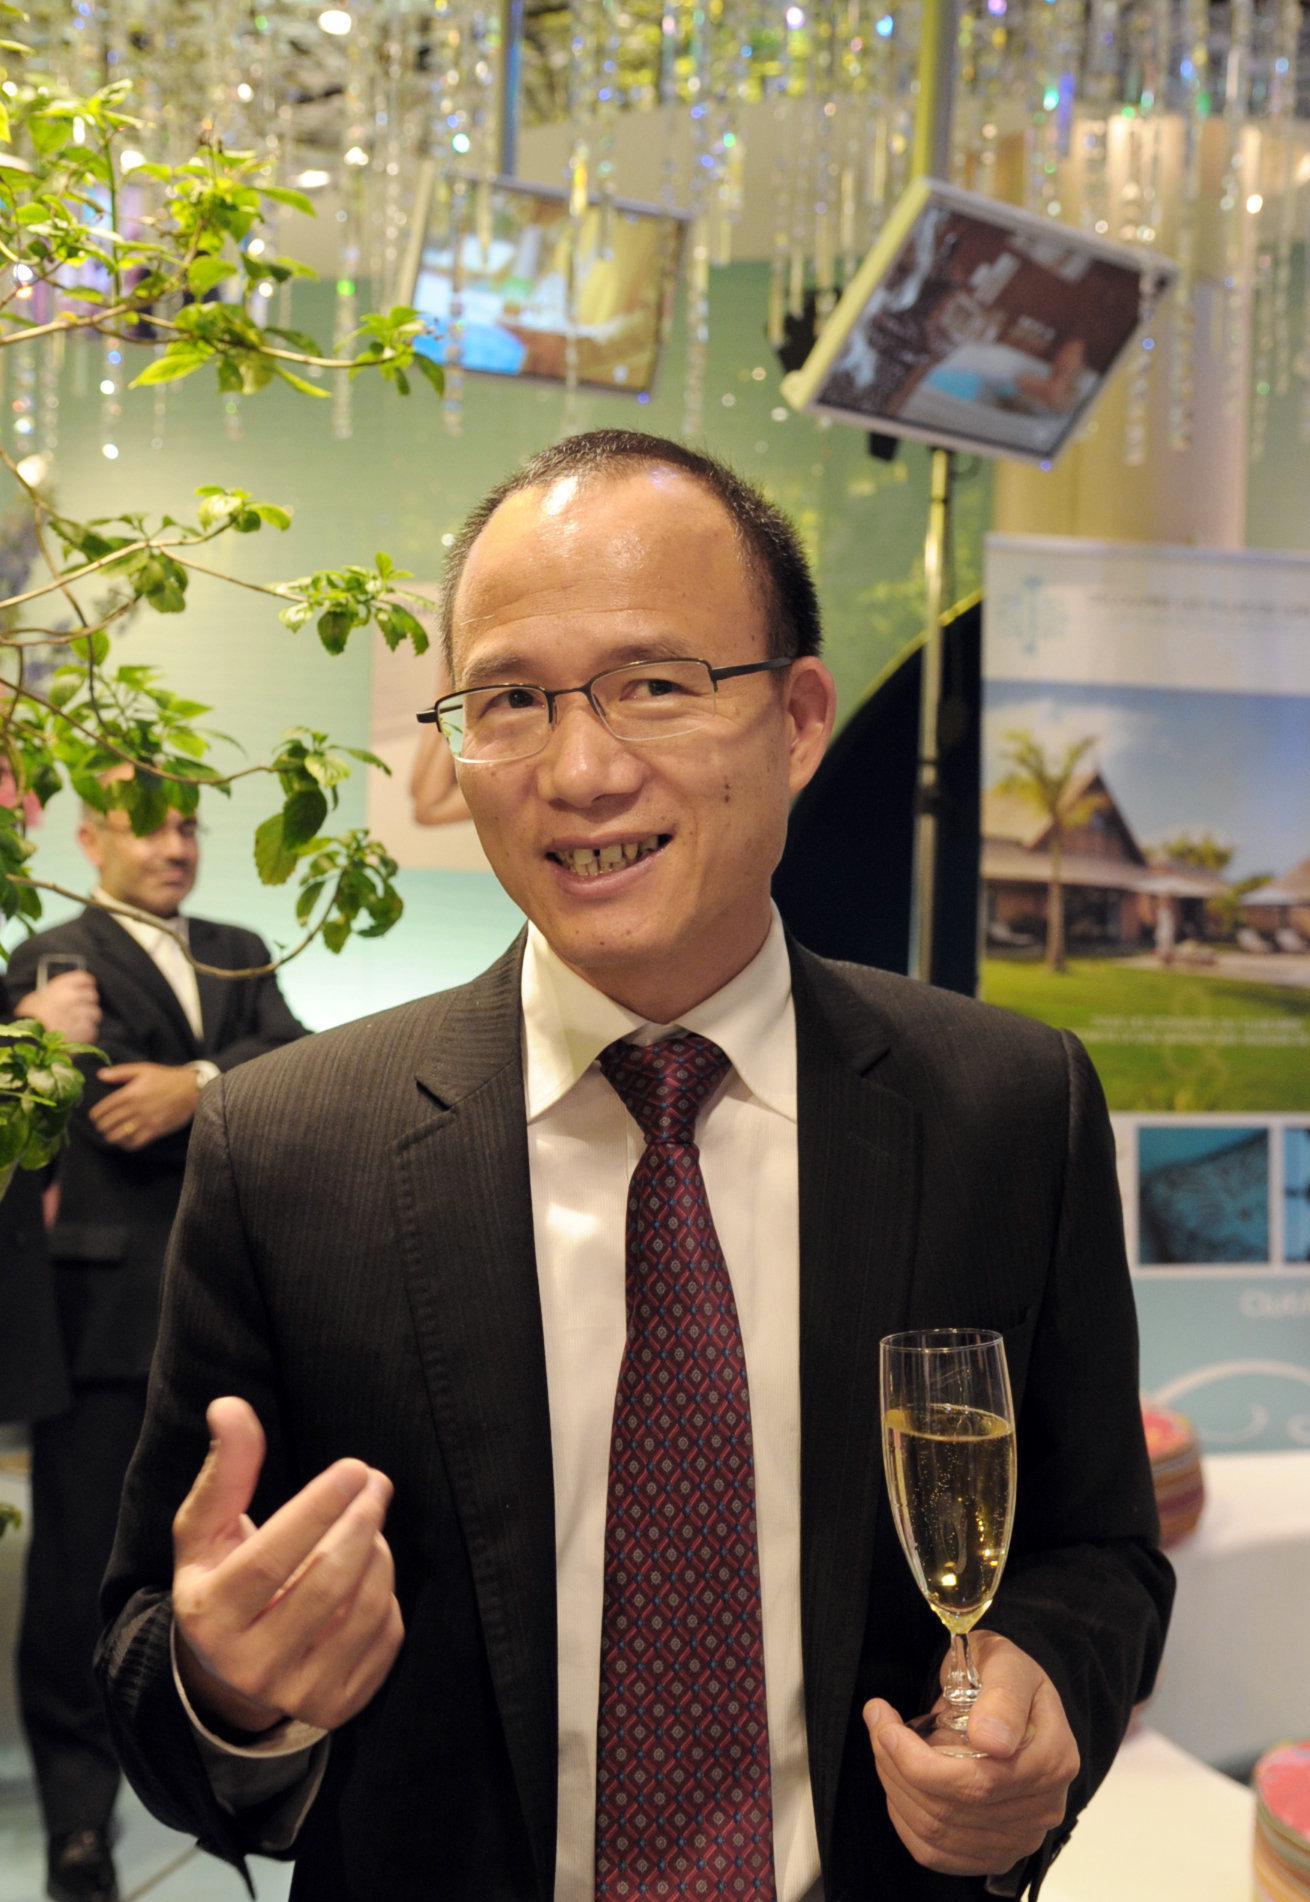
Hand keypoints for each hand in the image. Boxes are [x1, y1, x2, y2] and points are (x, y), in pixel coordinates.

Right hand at [16, 970, 100, 1042]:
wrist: (30, 1039)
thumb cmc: (28, 1019)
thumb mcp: (34, 999)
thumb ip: (50, 994)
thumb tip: (56, 996)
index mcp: (62, 986)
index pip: (83, 978)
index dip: (85, 984)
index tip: (85, 988)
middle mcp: (75, 997)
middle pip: (92, 996)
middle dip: (86, 1003)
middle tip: (78, 1010)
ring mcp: (82, 1014)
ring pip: (95, 1013)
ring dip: (87, 1018)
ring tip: (75, 1025)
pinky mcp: (86, 1031)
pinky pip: (92, 1029)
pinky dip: (86, 1032)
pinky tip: (75, 1035)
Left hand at [91, 1061, 199, 1148]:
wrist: (190, 1090)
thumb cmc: (165, 1078)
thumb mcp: (142, 1069)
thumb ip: (120, 1072)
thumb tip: (100, 1075)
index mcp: (128, 1094)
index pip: (101, 1110)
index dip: (94, 1116)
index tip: (95, 1116)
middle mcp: (134, 1109)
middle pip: (106, 1125)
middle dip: (100, 1126)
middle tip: (102, 1125)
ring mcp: (144, 1122)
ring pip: (116, 1137)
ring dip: (110, 1136)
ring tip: (111, 1133)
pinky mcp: (154, 1131)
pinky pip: (133, 1144)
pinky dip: (125, 1144)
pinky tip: (125, 1140)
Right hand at [172, 1396, 403, 1736]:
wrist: (229, 1673)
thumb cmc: (221, 1579)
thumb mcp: (206, 1530)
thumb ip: (224, 1469)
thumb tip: (229, 1406)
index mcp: (209, 1616)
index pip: (271, 1558)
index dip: (318, 1509)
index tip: (353, 1468)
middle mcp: (250, 1665)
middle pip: (326, 1583)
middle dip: (361, 1521)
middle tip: (376, 1482)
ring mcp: (297, 1693)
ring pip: (362, 1608)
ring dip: (378, 1552)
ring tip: (369, 1520)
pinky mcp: (338, 1706)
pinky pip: (385, 1637)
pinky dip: (387, 1594)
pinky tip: (371, 1570)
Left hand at [864, 1631, 1078, 1877]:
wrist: (1007, 1694)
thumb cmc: (1004, 1675)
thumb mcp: (1007, 1664)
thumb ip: (1003, 1697)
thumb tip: (991, 1739)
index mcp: (1053, 1760)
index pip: (978, 1782)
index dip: (919, 1762)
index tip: (886, 1725)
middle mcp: (1043, 1808)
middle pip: (952, 1811)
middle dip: (899, 1768)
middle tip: (879, 1727)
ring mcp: (1021, 1836)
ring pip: (938, 1835)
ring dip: (896, 1790)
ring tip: (884, 1747)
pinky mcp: (996, 1852)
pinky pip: (938, 1854)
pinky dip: (905, 1821)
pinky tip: (898, 1784)